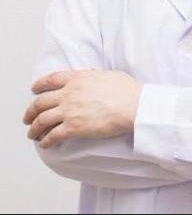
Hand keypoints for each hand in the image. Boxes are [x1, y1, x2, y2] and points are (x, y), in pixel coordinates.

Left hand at [22, 70, 142, 148]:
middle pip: (41, 101)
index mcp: (78, 78)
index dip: (39, 85)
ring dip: (34, 128)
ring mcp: (70, 110)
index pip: (50, 79)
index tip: (34, 89)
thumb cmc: (127, 90)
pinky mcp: (74, 128)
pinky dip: (45, 141)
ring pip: (41, 120)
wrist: (134, 105)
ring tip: (32, 133)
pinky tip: (44, 144)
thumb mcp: (107, 75)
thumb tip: (91, 77)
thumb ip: (94, 76)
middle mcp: (70, 93)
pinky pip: (52, 135)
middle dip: (31, 111)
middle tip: (28, 117)